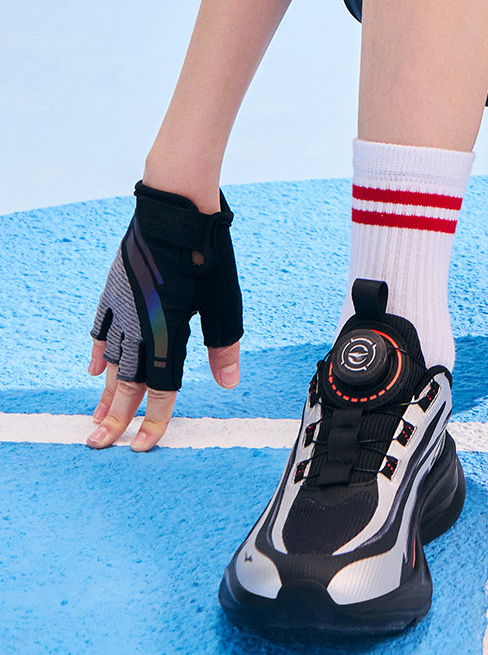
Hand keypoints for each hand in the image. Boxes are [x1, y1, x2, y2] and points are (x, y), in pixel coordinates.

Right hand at [86, 181, 242, 451]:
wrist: (176, 209)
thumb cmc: (206, 252)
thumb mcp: (224, 303)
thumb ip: (224, 346)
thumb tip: (228, 384)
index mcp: (168, 331)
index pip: (160, 387)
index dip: (153, 419)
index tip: (143, 446)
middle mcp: (140, 325)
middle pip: (126, 382)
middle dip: (114, 417)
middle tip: (99, 444)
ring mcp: (122, 307)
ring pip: (109, 361)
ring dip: (104, 392)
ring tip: (96, 418)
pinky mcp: (115, 289)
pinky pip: (100, 329)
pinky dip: (96, 352)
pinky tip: (93, 370)